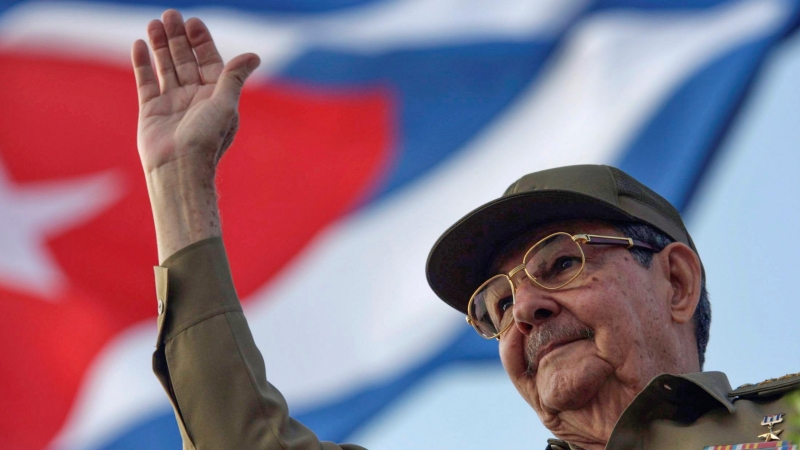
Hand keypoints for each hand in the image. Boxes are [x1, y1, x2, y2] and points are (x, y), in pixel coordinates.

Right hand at [132, 10, 259, 174]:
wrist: (179, 168)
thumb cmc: (206, 140)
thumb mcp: (224, 105)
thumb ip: (233, 78)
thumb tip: (254, 55)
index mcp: (215, 97)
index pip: (209, 61)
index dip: (201, 41)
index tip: (192, 22)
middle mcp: (194, 98)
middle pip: (186, 61)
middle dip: (178, 38)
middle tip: (170, 15)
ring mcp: (172, 103)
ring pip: (166, 67)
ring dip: (160, 45)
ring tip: (153, 22)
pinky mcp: (151, 111)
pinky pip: (147, 82)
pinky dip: (143, 63)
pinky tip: (140, 44)